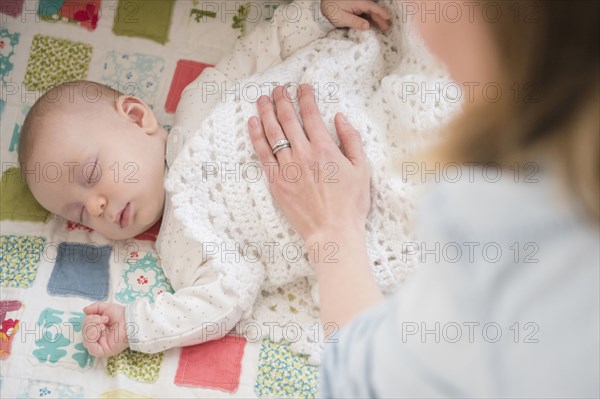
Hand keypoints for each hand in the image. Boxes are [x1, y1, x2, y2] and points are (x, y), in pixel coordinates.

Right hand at [82, 302, 127, 356]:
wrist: (130, 320)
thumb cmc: (121, 314)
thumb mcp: (105, 308)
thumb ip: (94, 308)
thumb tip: (84, 310)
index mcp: (99, 330)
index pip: (85, 328)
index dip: (88, 321)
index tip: (100, 316)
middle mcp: (99, 339)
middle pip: (85, 334)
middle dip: (90, 323)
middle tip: (103, 319)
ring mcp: (101, 346)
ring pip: (86, 340)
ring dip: (92, 328)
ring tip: (103, 324)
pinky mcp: (103, 351)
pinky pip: (91, 348)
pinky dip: (92, 337)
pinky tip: (100, 330)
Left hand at [248, 84, 370, 243]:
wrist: (332, 232)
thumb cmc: (351, 203)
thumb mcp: (361, 168)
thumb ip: (351, 140)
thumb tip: (339, 118)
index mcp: (325, 148)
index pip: (311, 114)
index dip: (305, 97)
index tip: (302, 87)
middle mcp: (303, 153)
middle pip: (288, 119)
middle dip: (282, 99)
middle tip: (278, 88)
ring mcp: (287, 167)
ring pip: (272, 132)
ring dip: (266, 112)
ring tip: (262, 99)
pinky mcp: (276, 181)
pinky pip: (262, 154)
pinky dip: (256, 136)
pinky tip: (252, 122)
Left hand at [321, 0, 390, 30]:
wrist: (324, 4)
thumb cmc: (331, 10)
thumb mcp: (342, 18)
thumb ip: (355, 22)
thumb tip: (367, 26)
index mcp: (358, 3)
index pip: (372, 7)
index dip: (381, 13)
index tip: (388, 18)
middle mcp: (359, 3)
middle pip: (372, 10)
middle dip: (380, 18)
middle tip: (386, 27)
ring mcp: (357, 5)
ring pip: (369, 12)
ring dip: (376, 19)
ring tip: (382, 27)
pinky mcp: (354, 8)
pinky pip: (364, 13)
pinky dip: (369, 19)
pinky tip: (372, 25)